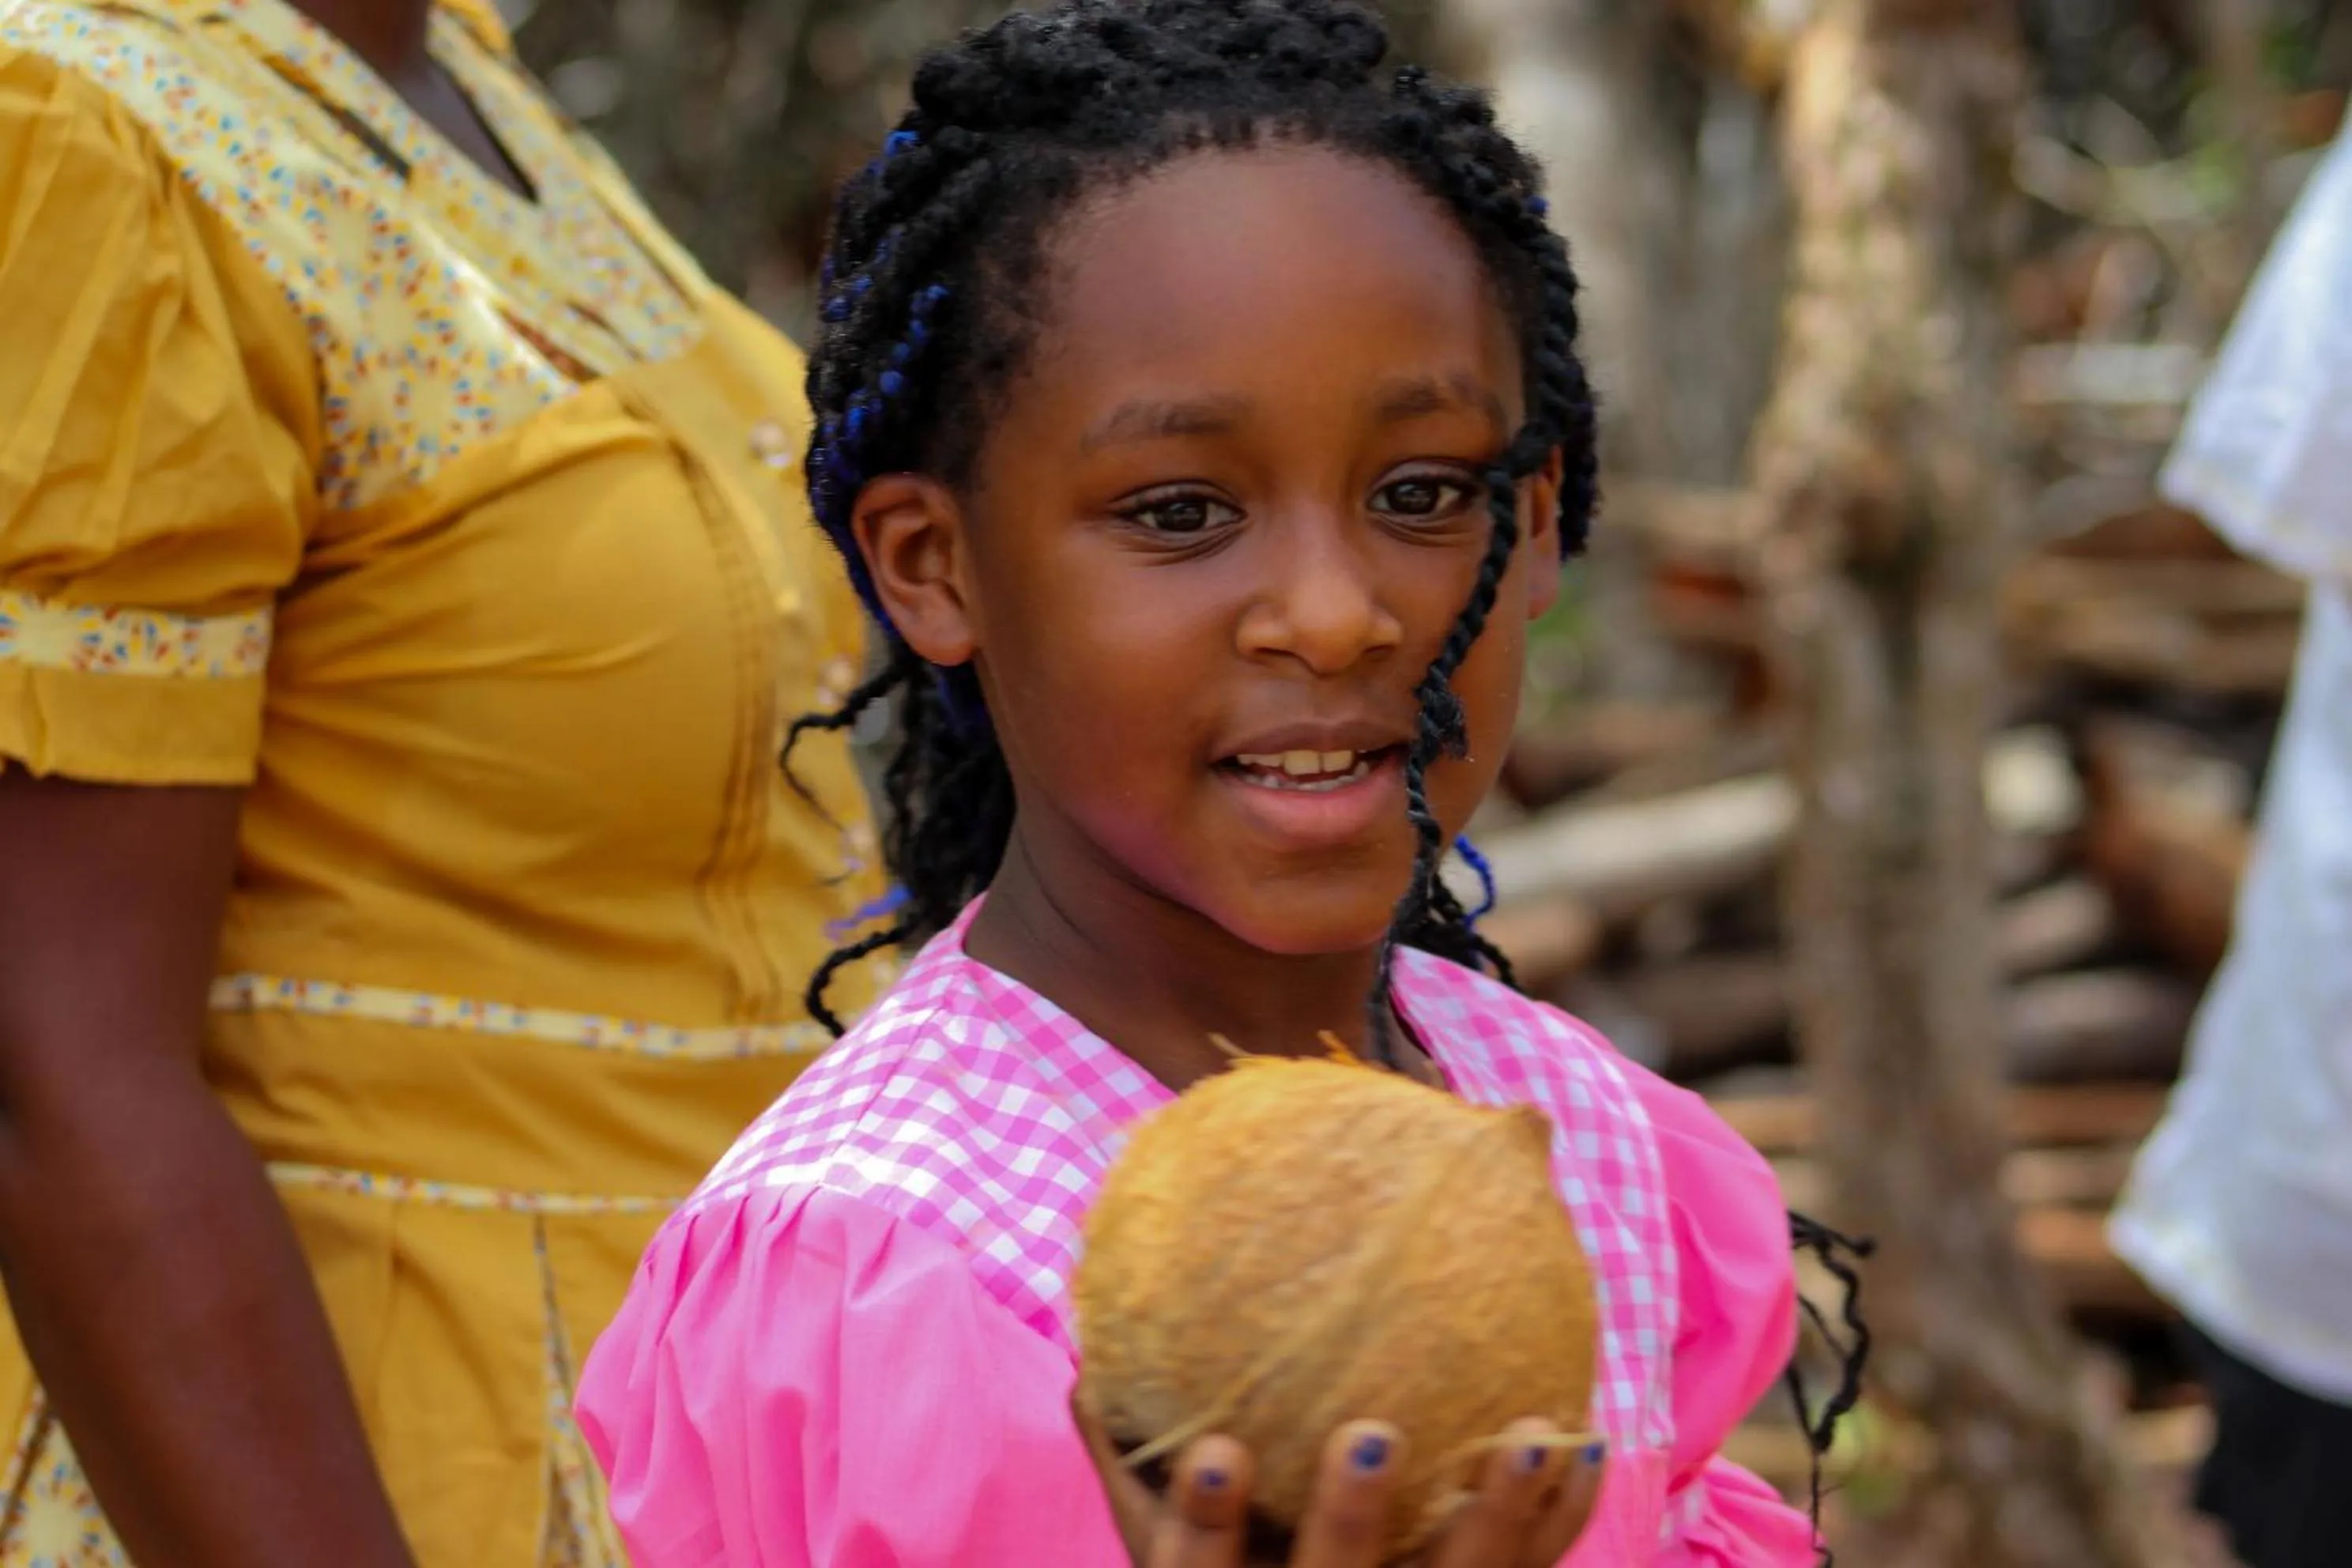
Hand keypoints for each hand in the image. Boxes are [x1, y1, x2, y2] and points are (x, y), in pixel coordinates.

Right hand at [1077, 1400, 1606, 1566]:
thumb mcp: (1164, 1539)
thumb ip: (1130, 1459)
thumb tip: (1086, 1356)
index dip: (1208, 1520)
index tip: (1221, 1449)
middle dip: (1352, 1518)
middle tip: (1373, 1432)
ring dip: (1499, 1517)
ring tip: (1533, 1434)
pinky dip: (1557, 1516)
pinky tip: (1583, 1441)